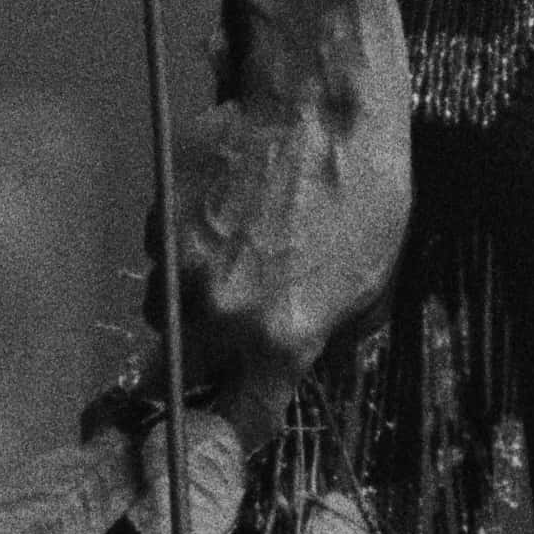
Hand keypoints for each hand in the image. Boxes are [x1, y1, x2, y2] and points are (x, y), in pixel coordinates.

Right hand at [171, 81, 412, 403]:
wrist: (318, 103)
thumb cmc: (363, 190)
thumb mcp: (374, 284)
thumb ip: (331, 341)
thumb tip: (305, 361)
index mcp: (280, 341)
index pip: (240, 424)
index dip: (236, 430)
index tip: (234, 426)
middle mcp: (218, 315)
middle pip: (174, 377)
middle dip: (193, 369)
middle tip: (216, 348)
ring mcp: (179, 266)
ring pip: (161, 315)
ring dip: (187, 307)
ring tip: (230, 264)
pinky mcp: (159, 220)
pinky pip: (159, 259)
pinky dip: (181, 254)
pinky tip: (220, 220)